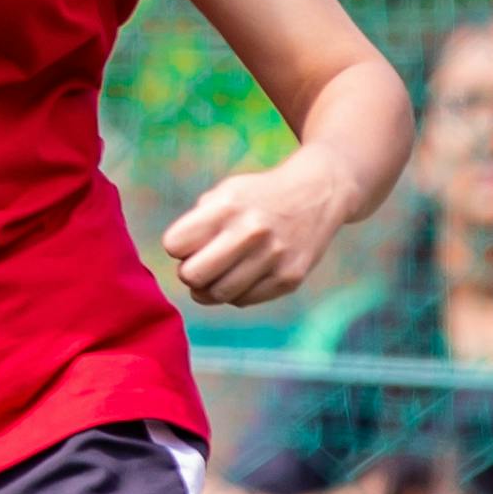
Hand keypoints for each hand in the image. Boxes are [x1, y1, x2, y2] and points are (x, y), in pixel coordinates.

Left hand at [160, 161, 349, 310]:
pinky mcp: (289, 278)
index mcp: (227, 206)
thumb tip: (180, 260)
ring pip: (218, 295)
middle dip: (190, 274)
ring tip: (218, 275)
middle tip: (200, 266)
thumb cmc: (259, 196)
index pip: (174, 244)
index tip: (189, 244)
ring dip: (210, 289)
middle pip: (193, 276)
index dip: (178, 247)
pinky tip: (243, 276)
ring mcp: (273, 258)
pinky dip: (236, 293)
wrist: (317, 194)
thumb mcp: (224, 192)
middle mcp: (251, 232)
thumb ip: (197, 222)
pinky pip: (244, 301)